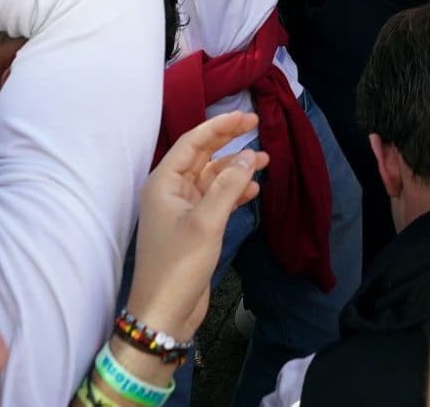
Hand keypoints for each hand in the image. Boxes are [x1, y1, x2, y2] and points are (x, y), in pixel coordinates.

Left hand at [126, 112, 266, 340]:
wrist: (164, 313)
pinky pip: (216, 199)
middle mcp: (171, 191)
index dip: (219, 126)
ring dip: (236, 168)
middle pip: (202, 156)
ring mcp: (182, 210)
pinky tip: (253, 190)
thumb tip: (249, 155)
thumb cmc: (179, 264)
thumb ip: (228, 186)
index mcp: (164, 183)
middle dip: (230, 142)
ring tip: (266, 161)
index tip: (247, 116)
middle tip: (258, 127)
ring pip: (212, 178)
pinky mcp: (194, 228)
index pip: (192, 142)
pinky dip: (234, 192)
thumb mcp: (206, 222)